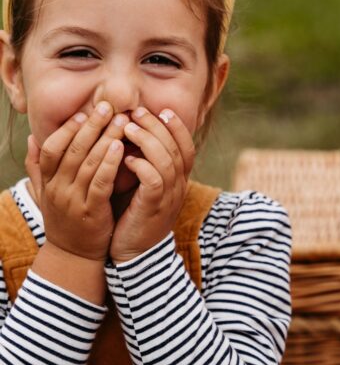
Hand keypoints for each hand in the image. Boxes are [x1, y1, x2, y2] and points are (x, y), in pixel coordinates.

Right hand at [26, 102, 125, 261]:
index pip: (52, 147)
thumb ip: (39, 167)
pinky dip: (109, 164)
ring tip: (120, 121)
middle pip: (71, 150)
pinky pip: (99, 183)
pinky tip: (121, 148)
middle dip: (90, 126)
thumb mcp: (47, 193)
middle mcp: (57, 189)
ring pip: (87, 163)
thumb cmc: (67, 219)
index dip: (67, 128)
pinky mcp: (91, 212)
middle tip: (107, 106)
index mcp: (48, 182)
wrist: (75, 256)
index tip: (84, 111)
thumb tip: (33, 138)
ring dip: (104, 139)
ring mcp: (73, 201)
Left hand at [109, 107, 194, 263]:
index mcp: (178, 181)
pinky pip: (154, 181)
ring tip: (127, 128)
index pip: (188, 148)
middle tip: (137, 112)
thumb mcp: (142, 187)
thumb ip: (143, 162)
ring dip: (147, 140)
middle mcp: (179, 187)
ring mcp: (169, 198)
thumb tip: (131, 133)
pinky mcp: (153, 208)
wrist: (133, 254)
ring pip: (167, 161)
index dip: (178, 127)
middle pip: (177, 149)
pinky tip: (126, 158)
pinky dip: (141, 165)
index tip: (162, 110)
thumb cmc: (132, 216)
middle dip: (158, 126)